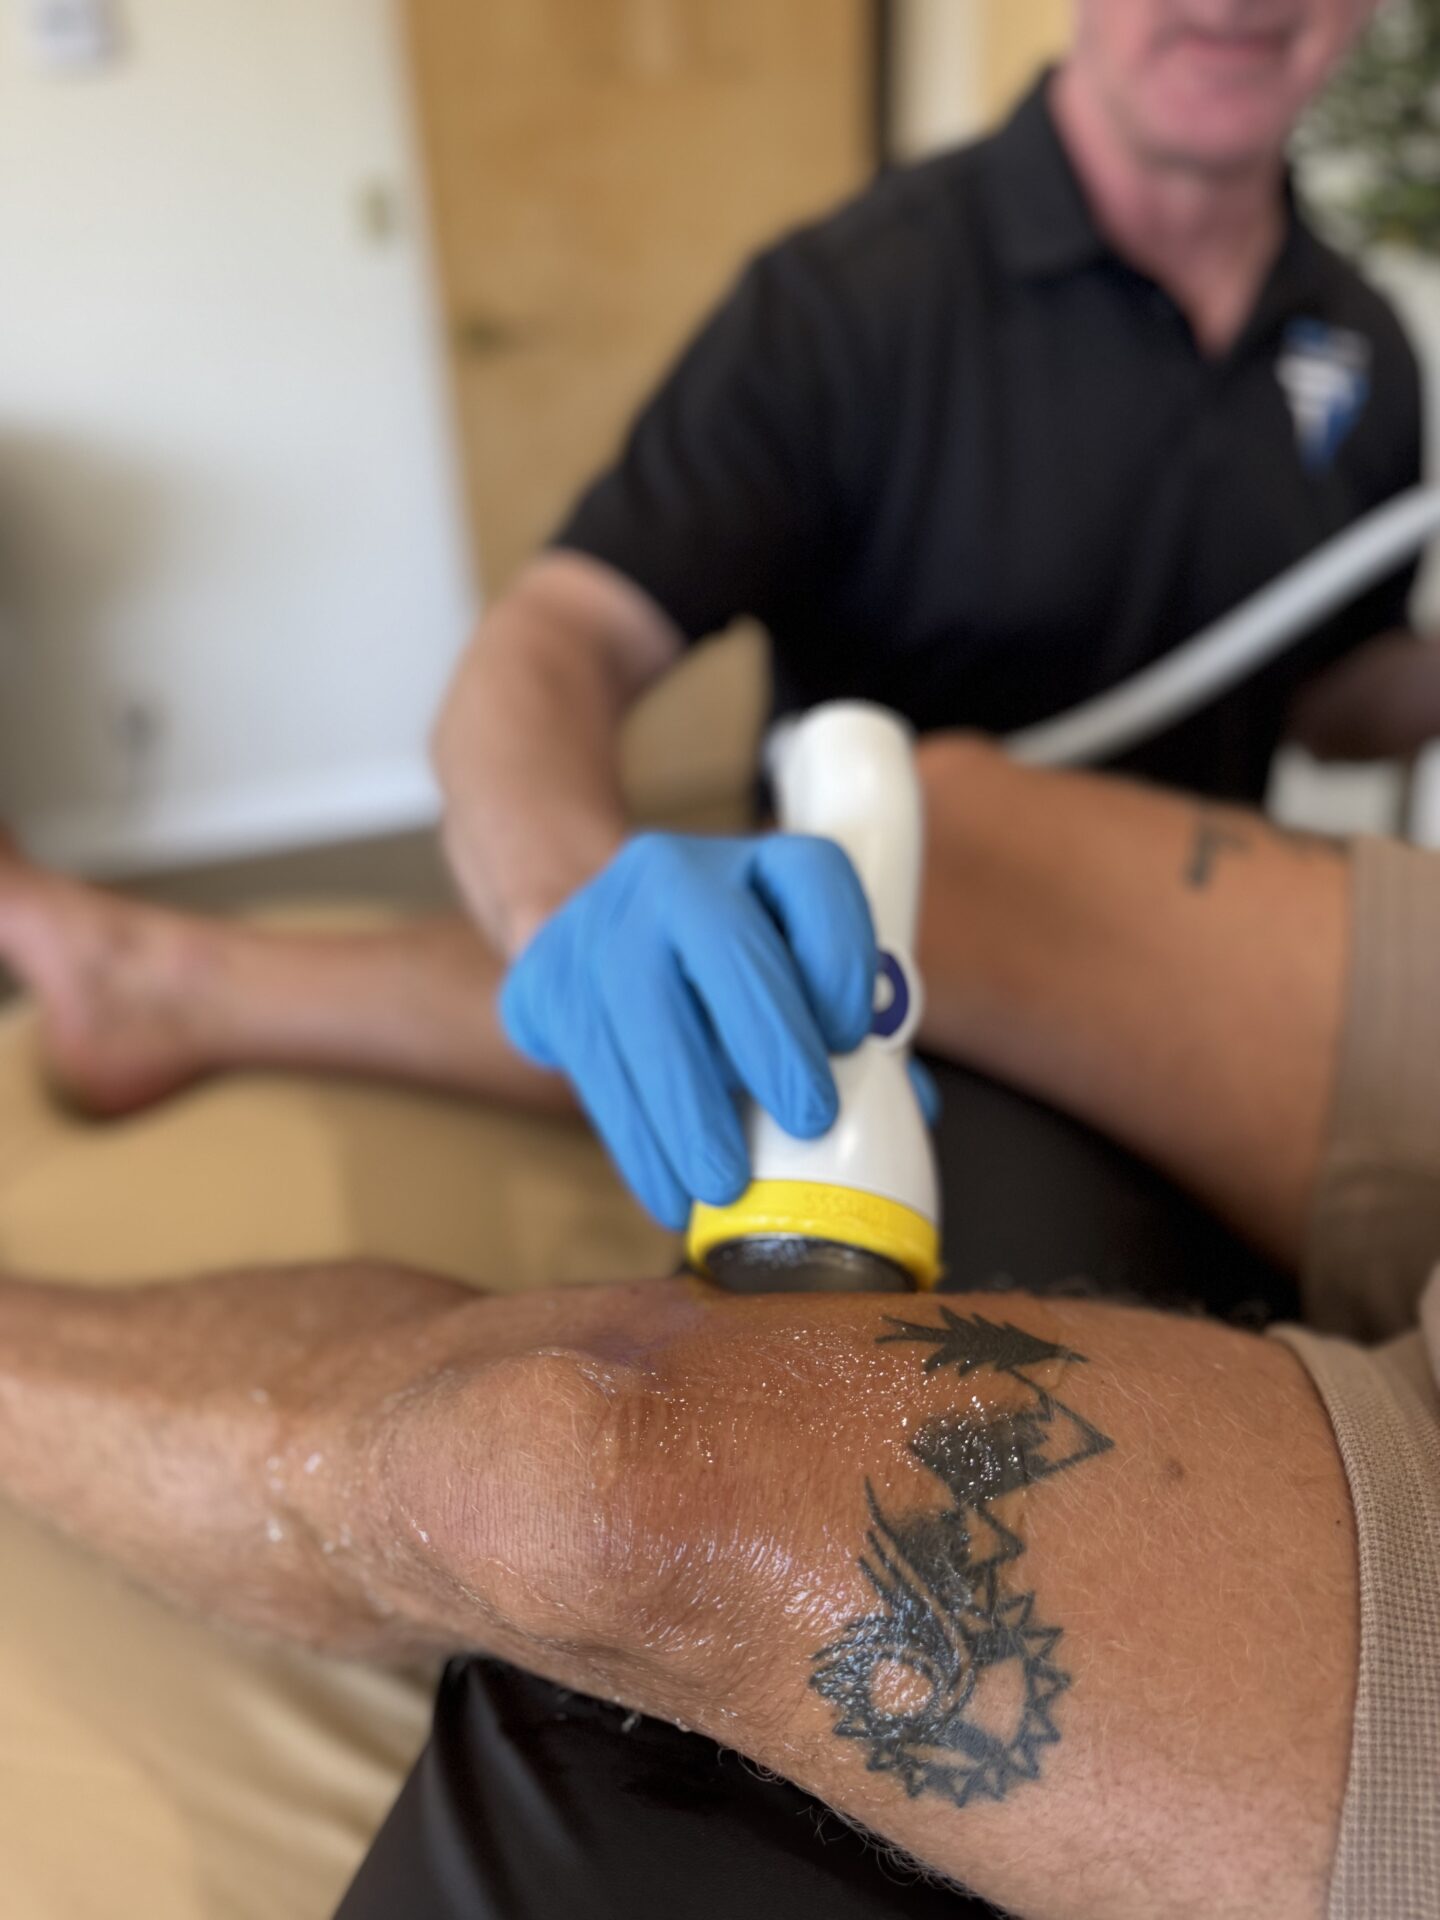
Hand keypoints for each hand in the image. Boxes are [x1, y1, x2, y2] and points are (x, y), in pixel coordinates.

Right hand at [499, 833, 876, 1225]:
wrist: (592, 940)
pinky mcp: (545, 977)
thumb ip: (852, 1035)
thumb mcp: (791, 976)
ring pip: (646, 1012)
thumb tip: (910, 1110)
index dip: (841, 955)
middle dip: (770, 1038)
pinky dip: (636, 1140)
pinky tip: (666, 1191)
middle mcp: (679, 872)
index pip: (813, 878)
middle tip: (809, 1118)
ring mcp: (601, 919)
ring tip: (724, 1185)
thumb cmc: (729, 981)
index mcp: (762, 864)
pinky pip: (592, 1063)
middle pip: (726, 943)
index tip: (854, 1039)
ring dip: (691, 1110)